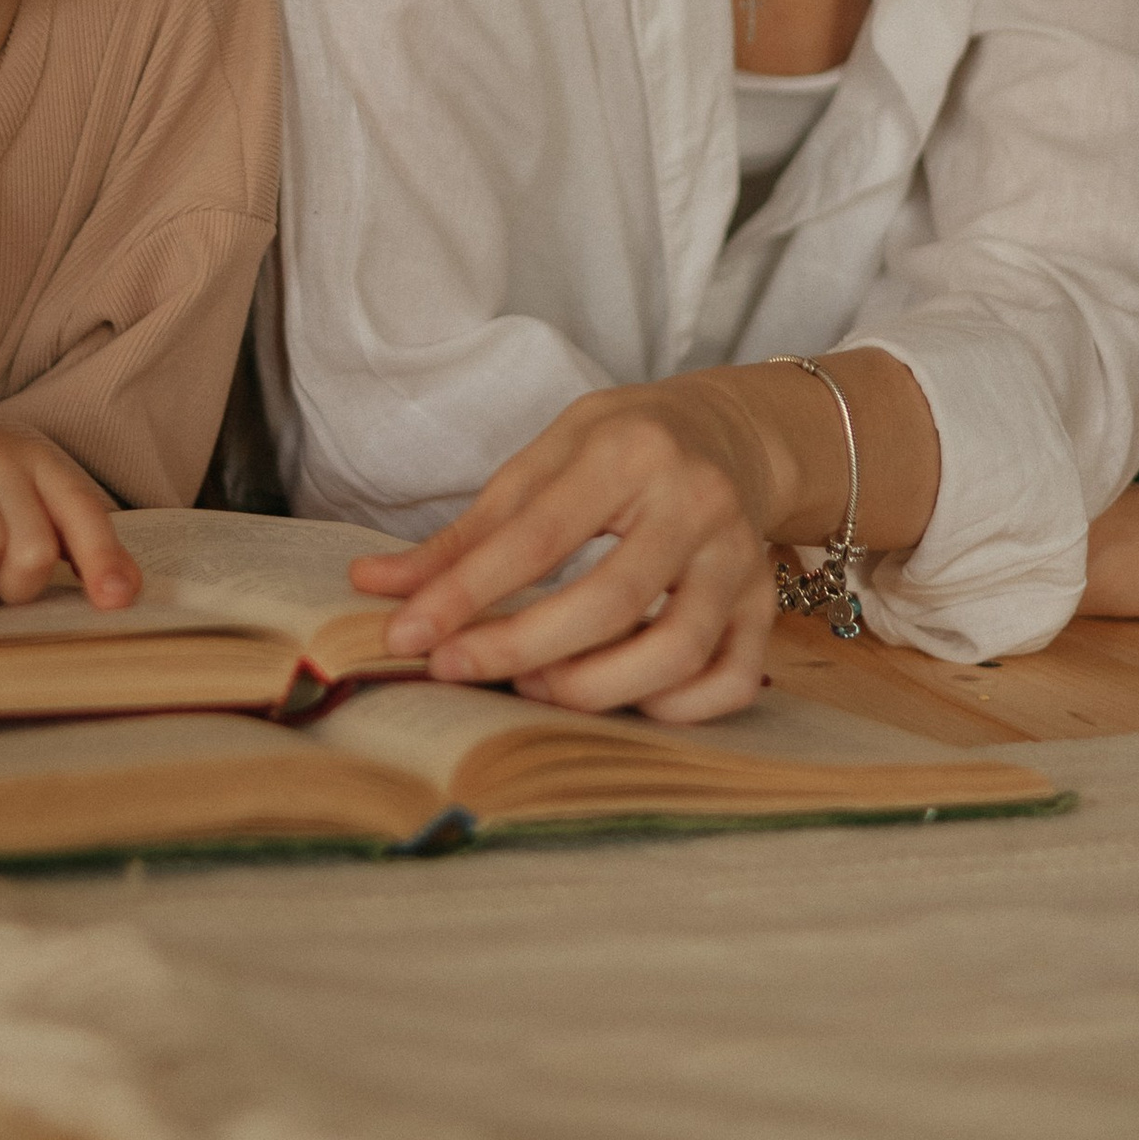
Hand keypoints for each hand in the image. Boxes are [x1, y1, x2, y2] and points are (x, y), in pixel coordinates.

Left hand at [349, 382, 784, 727]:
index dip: (466, 595)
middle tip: (458, 671)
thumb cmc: (622, 446)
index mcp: (629, 452)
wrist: (729, 432)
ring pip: (678, 650)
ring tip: (536, 688)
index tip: (406, 635)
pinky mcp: (765, 603)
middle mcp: (695, 503)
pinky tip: (623, 700)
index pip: (538, 538)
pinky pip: (732, 678)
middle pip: (610, 602)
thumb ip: (466, 532)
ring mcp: (740, 558)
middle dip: (521, 649)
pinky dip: (676, 707)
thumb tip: (373, 586)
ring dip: (596, 687)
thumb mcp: (542, 460)